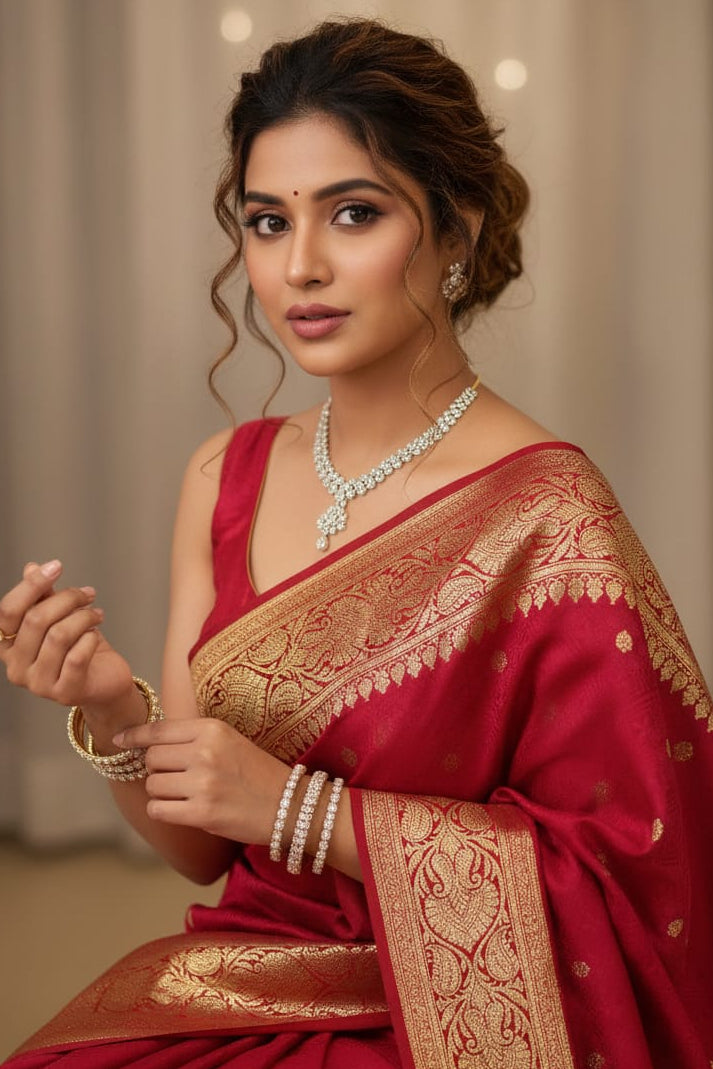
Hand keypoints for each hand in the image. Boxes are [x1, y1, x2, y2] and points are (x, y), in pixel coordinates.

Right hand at [0, 560, 132, 707]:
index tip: (56, 566)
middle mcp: (16, 667)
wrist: (104, 682)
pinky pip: (77, 656)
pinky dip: (90, 639)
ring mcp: (38, 684)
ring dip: (83, 618)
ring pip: (58, 636)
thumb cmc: (79, 648)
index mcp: (8, 645)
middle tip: (88, 594)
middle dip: (67, 599)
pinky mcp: (64, 693)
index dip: (31, 585)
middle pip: (36, 619)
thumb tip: (31, 568)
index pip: (8, 611)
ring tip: (97, 615)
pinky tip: (95, 636)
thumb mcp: (60, 618)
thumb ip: (43, 596)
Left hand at [115, 717, 289, 845]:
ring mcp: (203, 783)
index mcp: (212, 729)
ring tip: (186, 795)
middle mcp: (205, 752)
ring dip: (162, 792)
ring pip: (153, 785)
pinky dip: (163, 811)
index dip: (134, 736)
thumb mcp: (229, 741)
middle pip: (151, 758)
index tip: (119, 740)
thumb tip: (149, 744)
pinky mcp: (202, 813)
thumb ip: (193, 739)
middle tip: (176, 777)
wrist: (289, 805)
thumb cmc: (257, 773)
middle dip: (157, 769)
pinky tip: (181, 810)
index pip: (159, 729)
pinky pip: (159, 810)